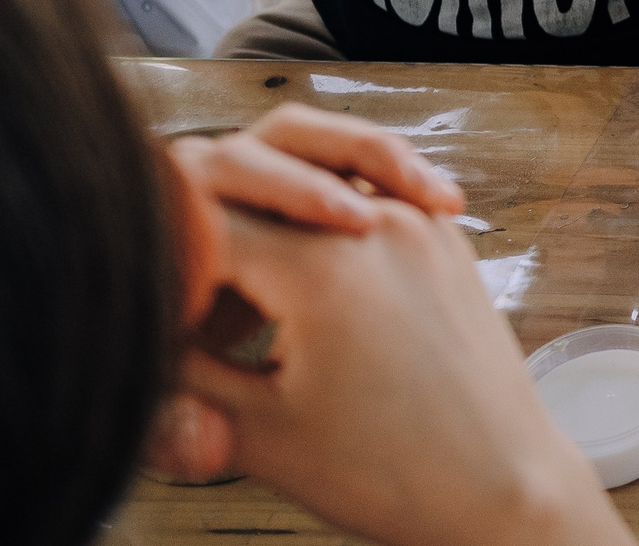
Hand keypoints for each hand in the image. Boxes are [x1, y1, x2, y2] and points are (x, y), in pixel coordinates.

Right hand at [145, 104, 474, 481]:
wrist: (506, 488)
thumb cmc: (390, 472)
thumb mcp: (258, 434)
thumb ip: (180, 375)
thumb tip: (132, 330)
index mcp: (320, 268)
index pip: (198, 220)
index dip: (156, 260)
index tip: (150, 304)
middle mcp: (374, 223)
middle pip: (250, 162)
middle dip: (199, 206)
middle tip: (185, 268)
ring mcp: (418, 221)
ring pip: (317, 151)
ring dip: (267, 180)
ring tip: (237, 242)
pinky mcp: (444, 235)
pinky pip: (374, 178)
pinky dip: (330, 190)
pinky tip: (312, 237)